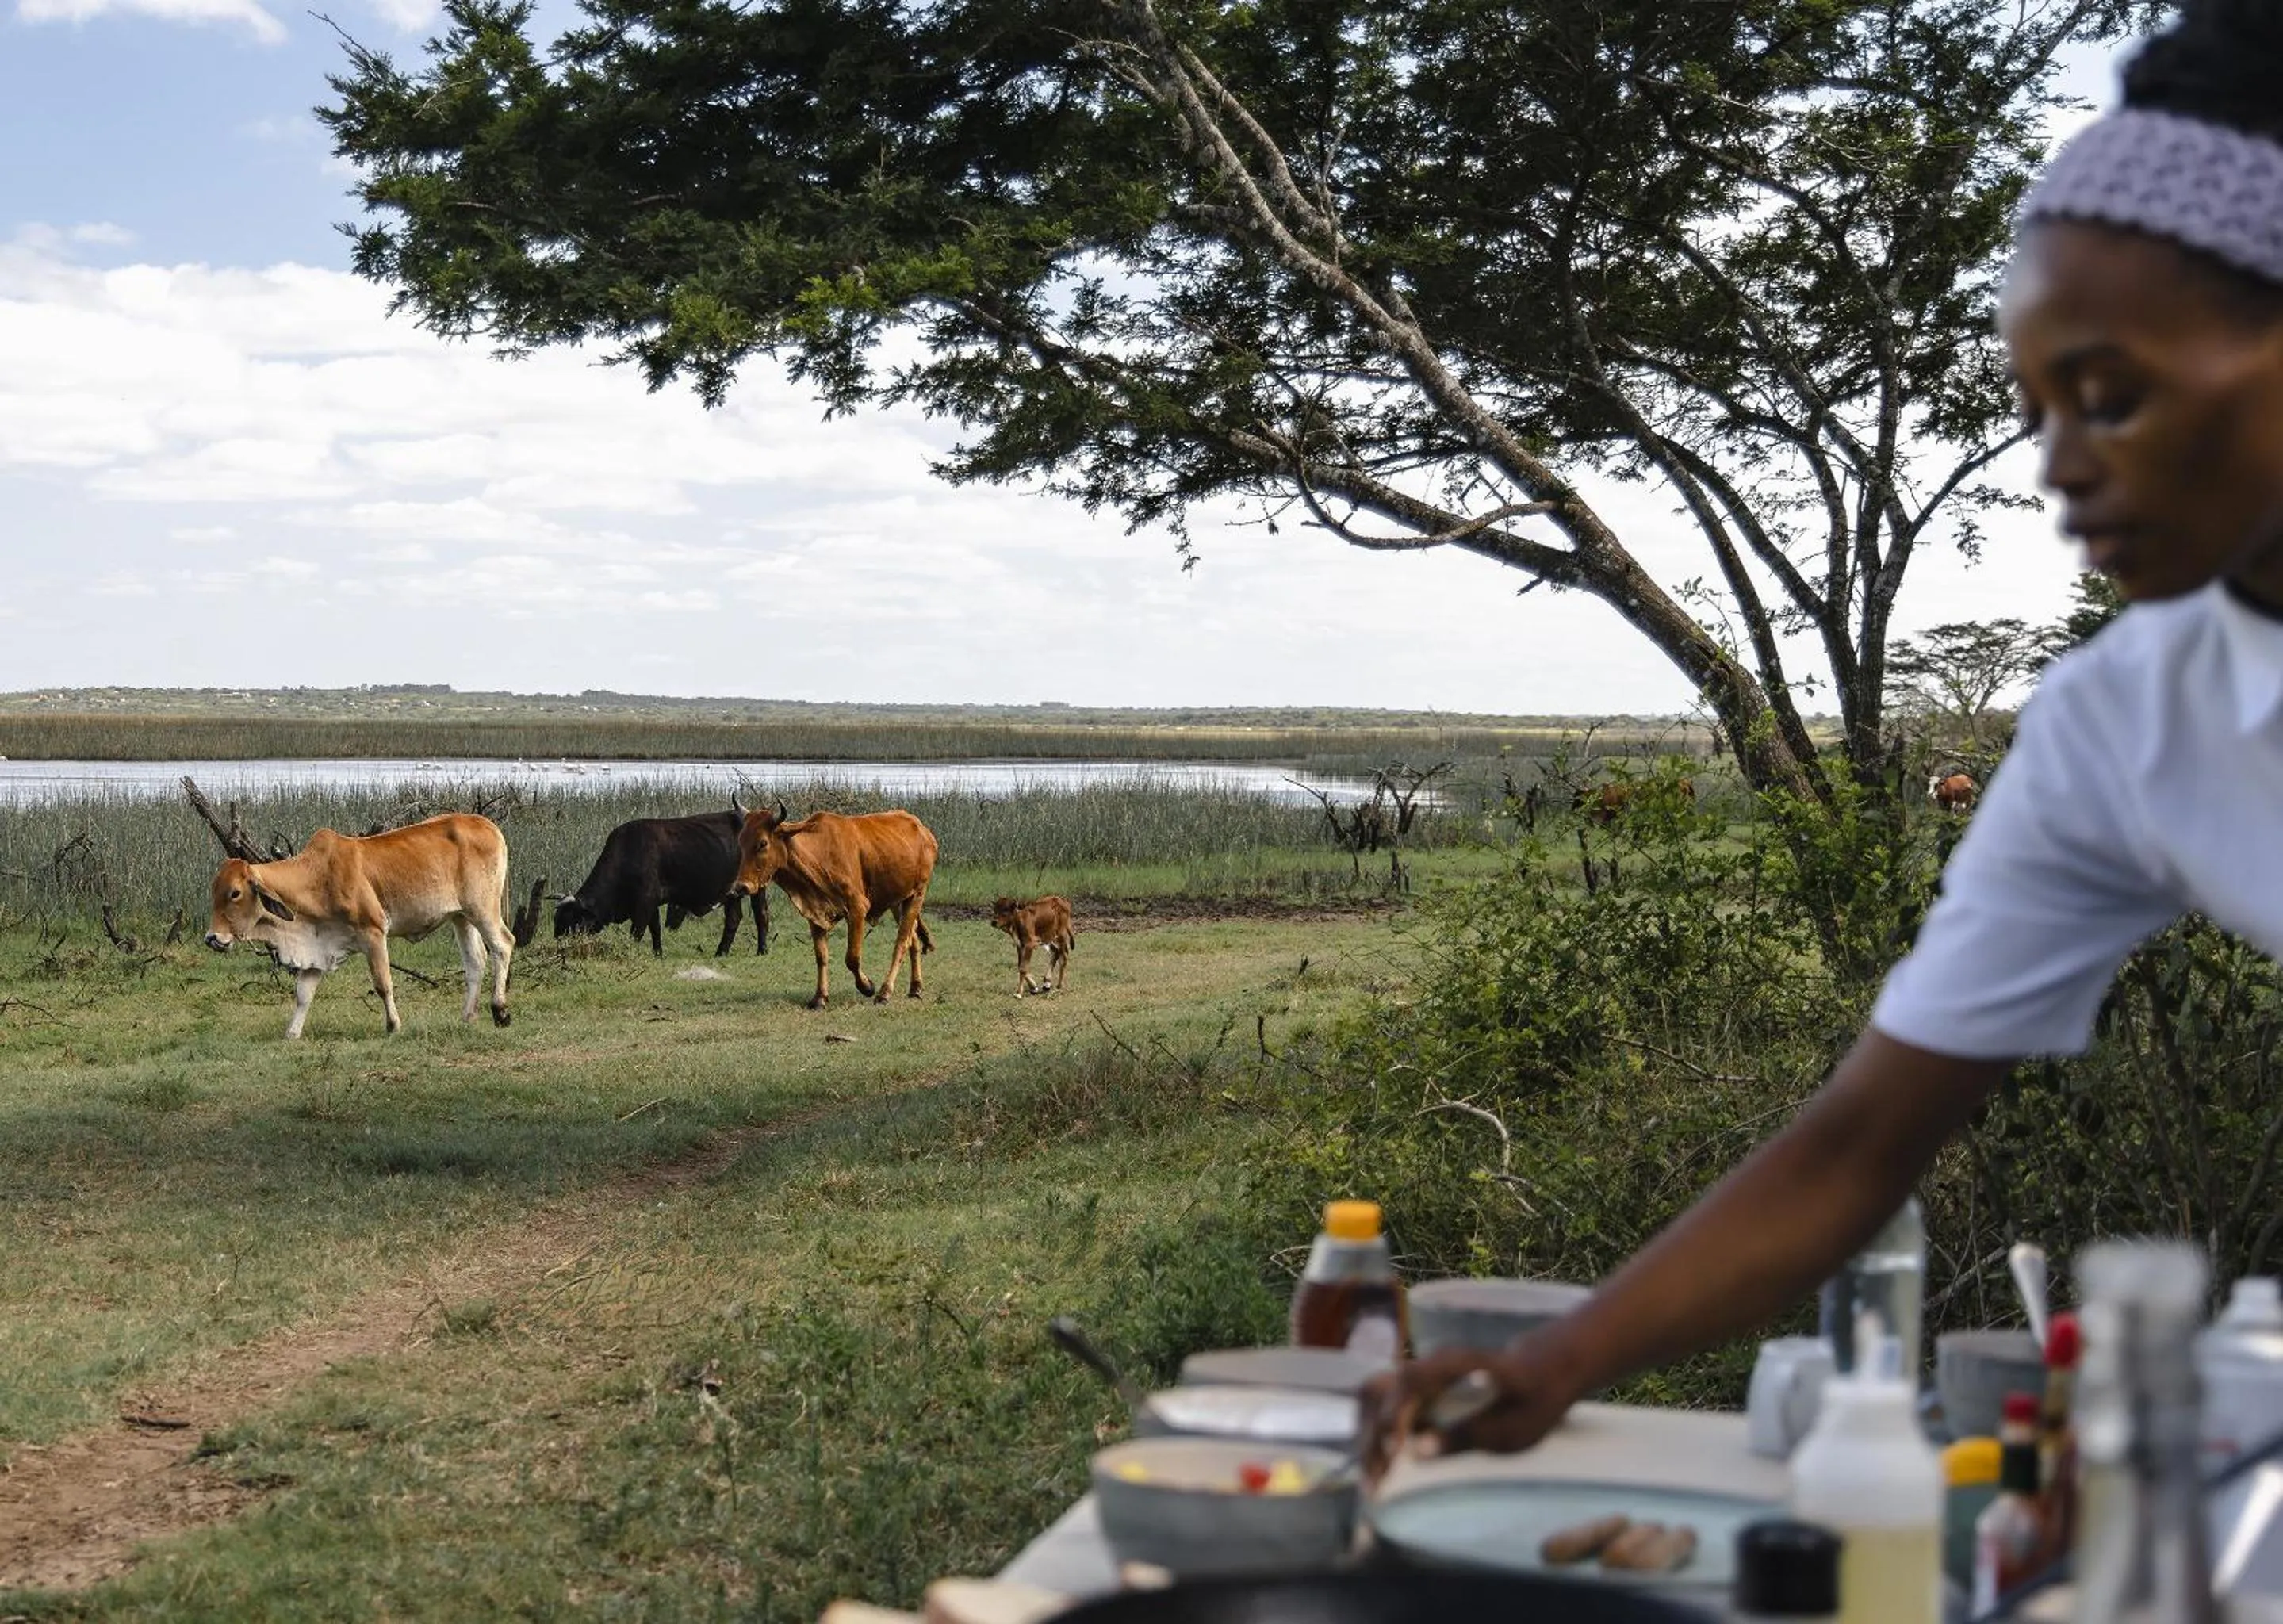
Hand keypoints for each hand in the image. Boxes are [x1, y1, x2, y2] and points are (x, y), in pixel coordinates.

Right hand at [1358, 1330, 1583, 1486]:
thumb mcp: (1513, 1427)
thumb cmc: (1534, 1400)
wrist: (1542, 1369)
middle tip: (1376, 1482)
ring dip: (1367, 1437)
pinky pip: (1382, 1406)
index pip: (1409, 1382)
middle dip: (1370, 1436)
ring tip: (1373, 1481)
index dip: (1395, 1414)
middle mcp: (1429, 1364)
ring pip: (1373, 1397)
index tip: (1393, 1454)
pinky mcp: (1417, 1388)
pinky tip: (1380, 1468)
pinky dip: (1375, 1435)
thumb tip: (1419, 1452)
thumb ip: (1465, 1436)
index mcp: (1455, 1365)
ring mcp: (1420, 1373)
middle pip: (1377, 1390)